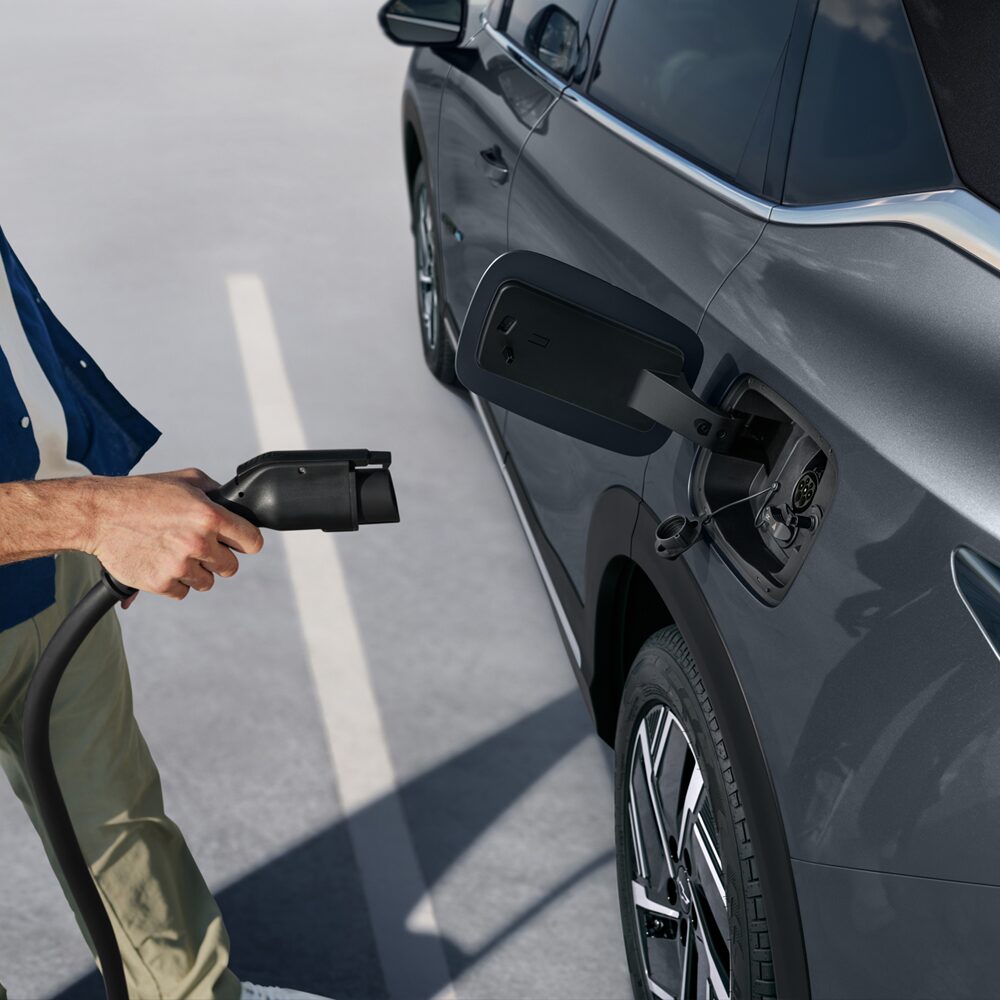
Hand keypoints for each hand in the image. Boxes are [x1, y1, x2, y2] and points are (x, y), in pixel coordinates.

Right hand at [81, 468, 263, 601]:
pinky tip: (161, 563)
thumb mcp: (185, 480)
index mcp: (209, 516)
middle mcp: (198, 542)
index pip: (252, 542)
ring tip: (176, 554)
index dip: (246, 542)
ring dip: (196, 572)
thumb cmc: (140, 494)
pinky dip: (175, 582)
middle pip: (231, 567)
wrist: (99, 514)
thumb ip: (215, 493)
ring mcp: (179, 566)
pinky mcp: (161, 583)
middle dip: (219, 558)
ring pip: (207, 582)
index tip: (239, 543)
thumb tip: (233, 504)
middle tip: (200, 548)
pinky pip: (183, 592)